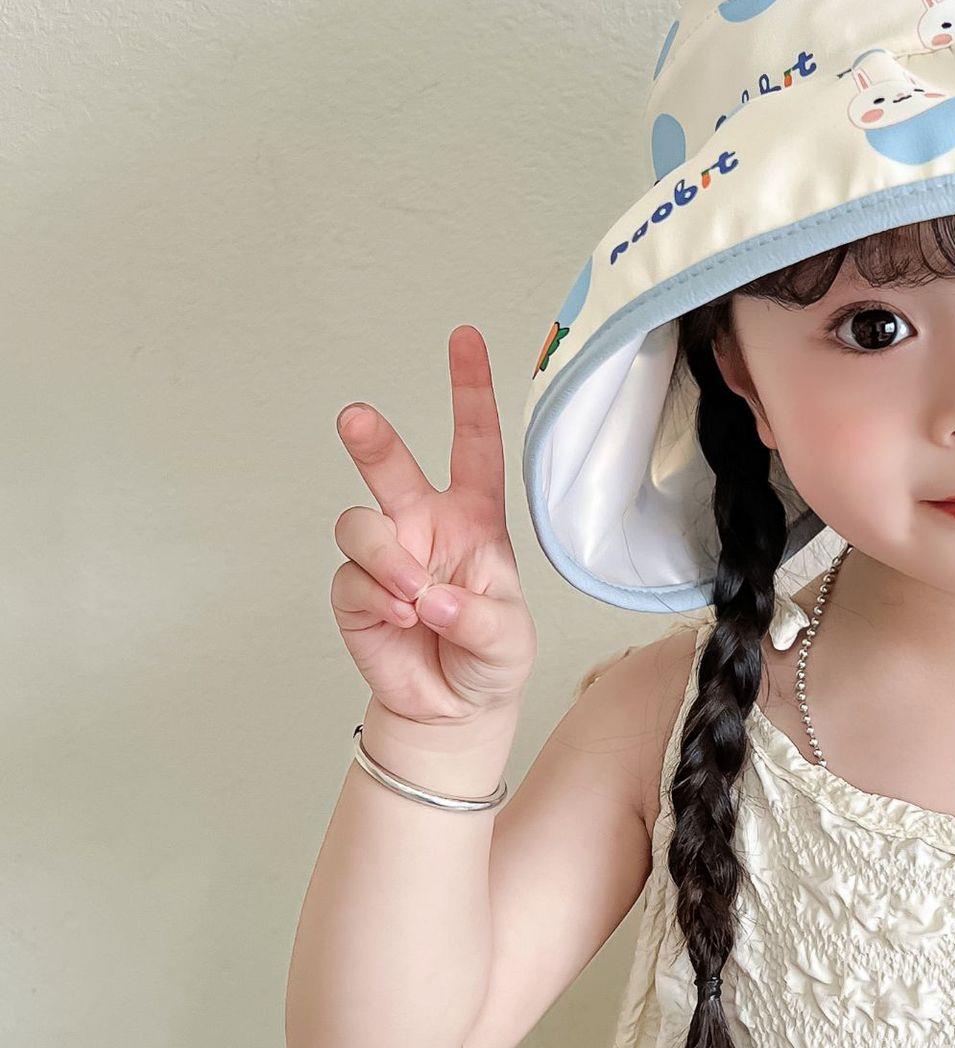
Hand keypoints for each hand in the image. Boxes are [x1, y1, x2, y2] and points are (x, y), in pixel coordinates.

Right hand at [331, 325, 536, 727]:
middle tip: (356, 419)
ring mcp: (386, 555)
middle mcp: (425, 524)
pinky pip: (352, 578)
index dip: (469, 391)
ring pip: (361, 524)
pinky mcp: (355, 591)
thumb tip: (433, 598)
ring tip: (417, 600)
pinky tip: (404, 620)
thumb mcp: (509, 638)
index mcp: (475, 517)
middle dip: (372, 440)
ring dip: (388, 561)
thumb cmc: (491, 657)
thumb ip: (478, 616)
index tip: (463, 338)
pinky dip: (379, 599)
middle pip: (391, 466)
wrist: (454, 710)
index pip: (474, 443)